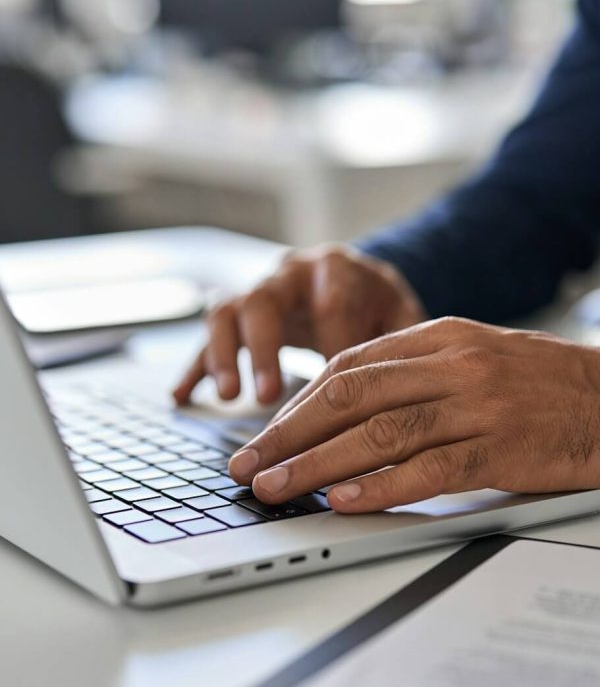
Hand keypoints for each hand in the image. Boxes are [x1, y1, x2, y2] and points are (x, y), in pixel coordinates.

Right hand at [173, 245, 425, 405]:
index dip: (333, 346)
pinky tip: (182, 397)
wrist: (355, 280)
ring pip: (227, 312)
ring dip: (224, 354)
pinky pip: (209, 336)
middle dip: (264, 349)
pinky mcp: (239, 315)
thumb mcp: (403, 315)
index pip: (331, 304)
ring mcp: (259, 291)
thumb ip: (402, 344)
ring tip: (230, 397)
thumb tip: (400, 387)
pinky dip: (196, 366)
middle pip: (264, 300)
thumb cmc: (380, 306)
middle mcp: (290, 274)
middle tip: (265, 395)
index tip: (339, 395)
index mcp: (336, 269)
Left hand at [228, 317, 599, 511]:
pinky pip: (430, 468)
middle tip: (249, 463)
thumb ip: (408, 372)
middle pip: (350, 396)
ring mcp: (476, 404)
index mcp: (436, 335)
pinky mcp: (501, 447)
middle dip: (290, 433)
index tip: (264, 434)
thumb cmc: (533, 379)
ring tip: (276, 488)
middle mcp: (450, 364)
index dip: (298, 405)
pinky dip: (381, 485)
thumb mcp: (467, 353)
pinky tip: (344, 500)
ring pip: (380, 433)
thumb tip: (340, 406)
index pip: (347, 367)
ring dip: (318, 464)